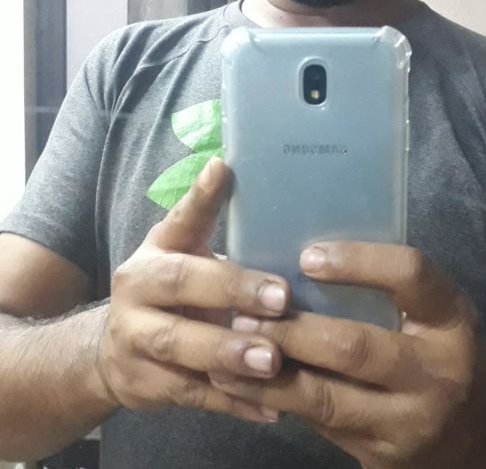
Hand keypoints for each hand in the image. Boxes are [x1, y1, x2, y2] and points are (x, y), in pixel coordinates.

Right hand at [97, 158, 291, 423]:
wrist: (113, 350)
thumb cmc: (169, 290)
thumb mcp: (182, 252)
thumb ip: (210, 224)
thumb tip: (244, 173)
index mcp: (155, 251)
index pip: (178, 218)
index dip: (201, 197)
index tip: (223, 169)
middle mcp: (138, 290)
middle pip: (180, 285)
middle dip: (232, 291)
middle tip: (280, 299)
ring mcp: (136, 340)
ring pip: (181, 347)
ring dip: (229, 353)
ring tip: (273, 360)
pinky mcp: (146, 385)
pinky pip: (193, 396)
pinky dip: (233, 403)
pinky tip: (271, 408)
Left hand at [212, 241, 485, 467]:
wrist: (479, 438)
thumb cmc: (441, 352)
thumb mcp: (433, 314)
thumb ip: (387, 288)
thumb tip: (305, 252)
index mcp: (451, 319)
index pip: (412, 276)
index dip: (359, 261)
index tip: (307, 256)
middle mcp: (435, 372)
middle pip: (355, 346)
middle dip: (293, 329)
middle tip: (247, 310)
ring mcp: (407, 422)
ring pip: (326, 398)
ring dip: (270, 372)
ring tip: (229, 345)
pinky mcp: (379, 456)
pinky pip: (319, 426)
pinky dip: (276, 400)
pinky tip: (241, 383)